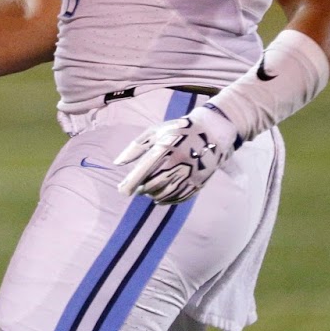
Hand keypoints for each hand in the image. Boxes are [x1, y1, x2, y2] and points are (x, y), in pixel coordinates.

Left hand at [114, 102, 239, 203]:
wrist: (212, 131)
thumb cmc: (176, 130)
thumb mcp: (154, 132)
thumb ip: (135, 148)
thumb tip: (118, 163)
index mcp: (165, 148)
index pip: (144, 169)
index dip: (132, 182)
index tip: (122, 191)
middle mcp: (179, 162)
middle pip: (155, 183)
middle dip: (143, 189)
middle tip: (137, 188)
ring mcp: (191, 173)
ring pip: (167, 192)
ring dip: (154, 195)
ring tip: (148, 192)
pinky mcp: (200, 181)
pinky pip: (181, 196)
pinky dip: (168, 200)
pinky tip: (160, 199)